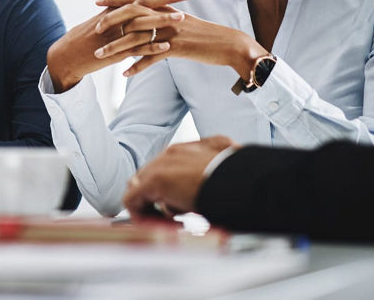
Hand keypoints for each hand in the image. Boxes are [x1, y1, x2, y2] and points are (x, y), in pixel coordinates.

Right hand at [46, 0, 189, 91]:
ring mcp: (115, 34)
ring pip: (142, 24)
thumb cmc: (82, 41)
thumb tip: (133, 10)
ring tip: (182, 19)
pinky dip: (151, 47)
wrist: (65, 57)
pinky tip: (166, 47)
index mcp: (114, 10)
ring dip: (163, 21)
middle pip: (145, 3)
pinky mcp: (114, 52)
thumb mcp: (100, 23)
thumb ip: (117, 16)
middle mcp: (115, 18)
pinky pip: (135, 48)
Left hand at [104, 12, 265, 79]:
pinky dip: (137, 66)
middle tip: (95, 29)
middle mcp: (166, 16)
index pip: (136, 0)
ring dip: (116, 49)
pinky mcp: (177, 48)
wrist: (229, 44)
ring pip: (137, 39)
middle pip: (132, 16)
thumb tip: (148, 18)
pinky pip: (152, 58)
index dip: (116, 0)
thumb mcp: (183, 22)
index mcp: (166, 8)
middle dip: (111, 22)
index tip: (98, 2)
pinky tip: (124, 74)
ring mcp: (170, 31)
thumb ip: (165, 17)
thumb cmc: (206, 35)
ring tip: (100, 57)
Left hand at [122, 136, 238, 219]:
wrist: (240, 181)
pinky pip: (132, 200)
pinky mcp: (153, 182)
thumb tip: (228, 159)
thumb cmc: (242, 177)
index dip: (172, 189)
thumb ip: (218, 162)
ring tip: (174, 220)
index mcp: (190, 149)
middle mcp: (172, 153)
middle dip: (161, 198)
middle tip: (179, 216)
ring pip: (140, 187)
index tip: (185, 205)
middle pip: (151, 176)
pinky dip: (140, 214)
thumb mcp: (230, 162)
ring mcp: (160, 166)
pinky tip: (159, 224)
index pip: (168, 167)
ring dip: (152, 206)